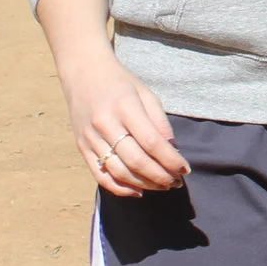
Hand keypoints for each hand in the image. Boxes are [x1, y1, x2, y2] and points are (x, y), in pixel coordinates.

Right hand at [60, 57, 188, 196]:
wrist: (83, 73)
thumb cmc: (121, 83)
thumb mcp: (146, 94)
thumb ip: (160, 122)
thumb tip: (172, 150)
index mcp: (124, 106)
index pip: (151, 141)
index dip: (170, 159)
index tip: (185, 169)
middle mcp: (104, 124)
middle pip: (135, 160)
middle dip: (159, 176)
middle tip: (176, 182)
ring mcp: (90, 137)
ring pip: (119, 171)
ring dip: (144, 184)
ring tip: (162, 186)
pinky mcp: (81, 148)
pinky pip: (101, 175)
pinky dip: (120, 188)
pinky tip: (138, 191)